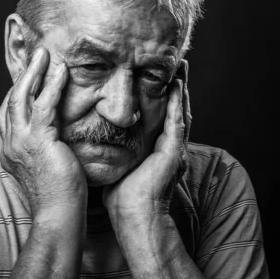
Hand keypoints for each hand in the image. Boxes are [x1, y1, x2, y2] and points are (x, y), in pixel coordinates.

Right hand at [0, 47, 86, 208]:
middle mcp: (11, 143)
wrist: (58, 215)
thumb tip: (56, 134)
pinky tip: (61, 70)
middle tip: (37, 54)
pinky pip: (44, 106)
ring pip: (21, 97)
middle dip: (23, 74)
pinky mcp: (39, 142)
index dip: (18, 90)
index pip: (8, 113)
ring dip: (34, 72)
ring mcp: (21, 142)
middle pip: (11, 99)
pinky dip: (52, 85)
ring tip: (44, 53)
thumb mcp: (46, 165)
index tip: (30, 74)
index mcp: (10, 150)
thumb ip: (44, 147)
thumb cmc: (59, 195)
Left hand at [103, 60, 190, 217]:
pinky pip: (177, 124)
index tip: (161, 75)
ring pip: (181, 112)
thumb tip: (97, 138)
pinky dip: (177, 104)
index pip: (163, 115)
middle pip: (176, 109)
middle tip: (179, 63)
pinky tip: (176, 87)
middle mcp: (170, 146)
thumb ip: (115, 149)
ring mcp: (174, 149)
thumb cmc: (123, 196)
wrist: (133, 215)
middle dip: (178, 86)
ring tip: (182, 68)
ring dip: (182, 90)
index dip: (164, 95)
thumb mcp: (119, 165)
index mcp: (159, 149)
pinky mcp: (173, 153)